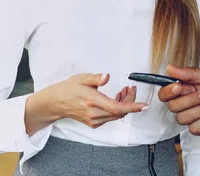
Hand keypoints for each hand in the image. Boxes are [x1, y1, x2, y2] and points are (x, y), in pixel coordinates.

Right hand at [26, 73, 146, 133]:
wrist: (56, 103)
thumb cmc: (68, 89)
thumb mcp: (81, 78)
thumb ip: (96, 78)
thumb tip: (107, 76)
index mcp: (92, 101)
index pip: (117, 107)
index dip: (132, 107)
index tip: (144, 106)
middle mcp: (94, 114)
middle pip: (120, 111)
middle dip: (130, 100)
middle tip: (131, 88)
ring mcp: (94, 120)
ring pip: (117, 115)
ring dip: (124, 104)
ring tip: (123, 91)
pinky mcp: (94, 123)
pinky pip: (111, 117)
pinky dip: (118, 109)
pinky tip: (116, 98)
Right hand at [158, 65, 199, 137]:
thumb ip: (189, 72)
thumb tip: (170, 68)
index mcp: (187, 87)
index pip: (166, 92)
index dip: (168, 91)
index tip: (179, 88)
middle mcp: (188, 102)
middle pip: (172, 106)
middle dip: (190, 100)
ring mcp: (193, 116)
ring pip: (181, 118)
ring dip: (199, 110)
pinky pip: (192, 128)